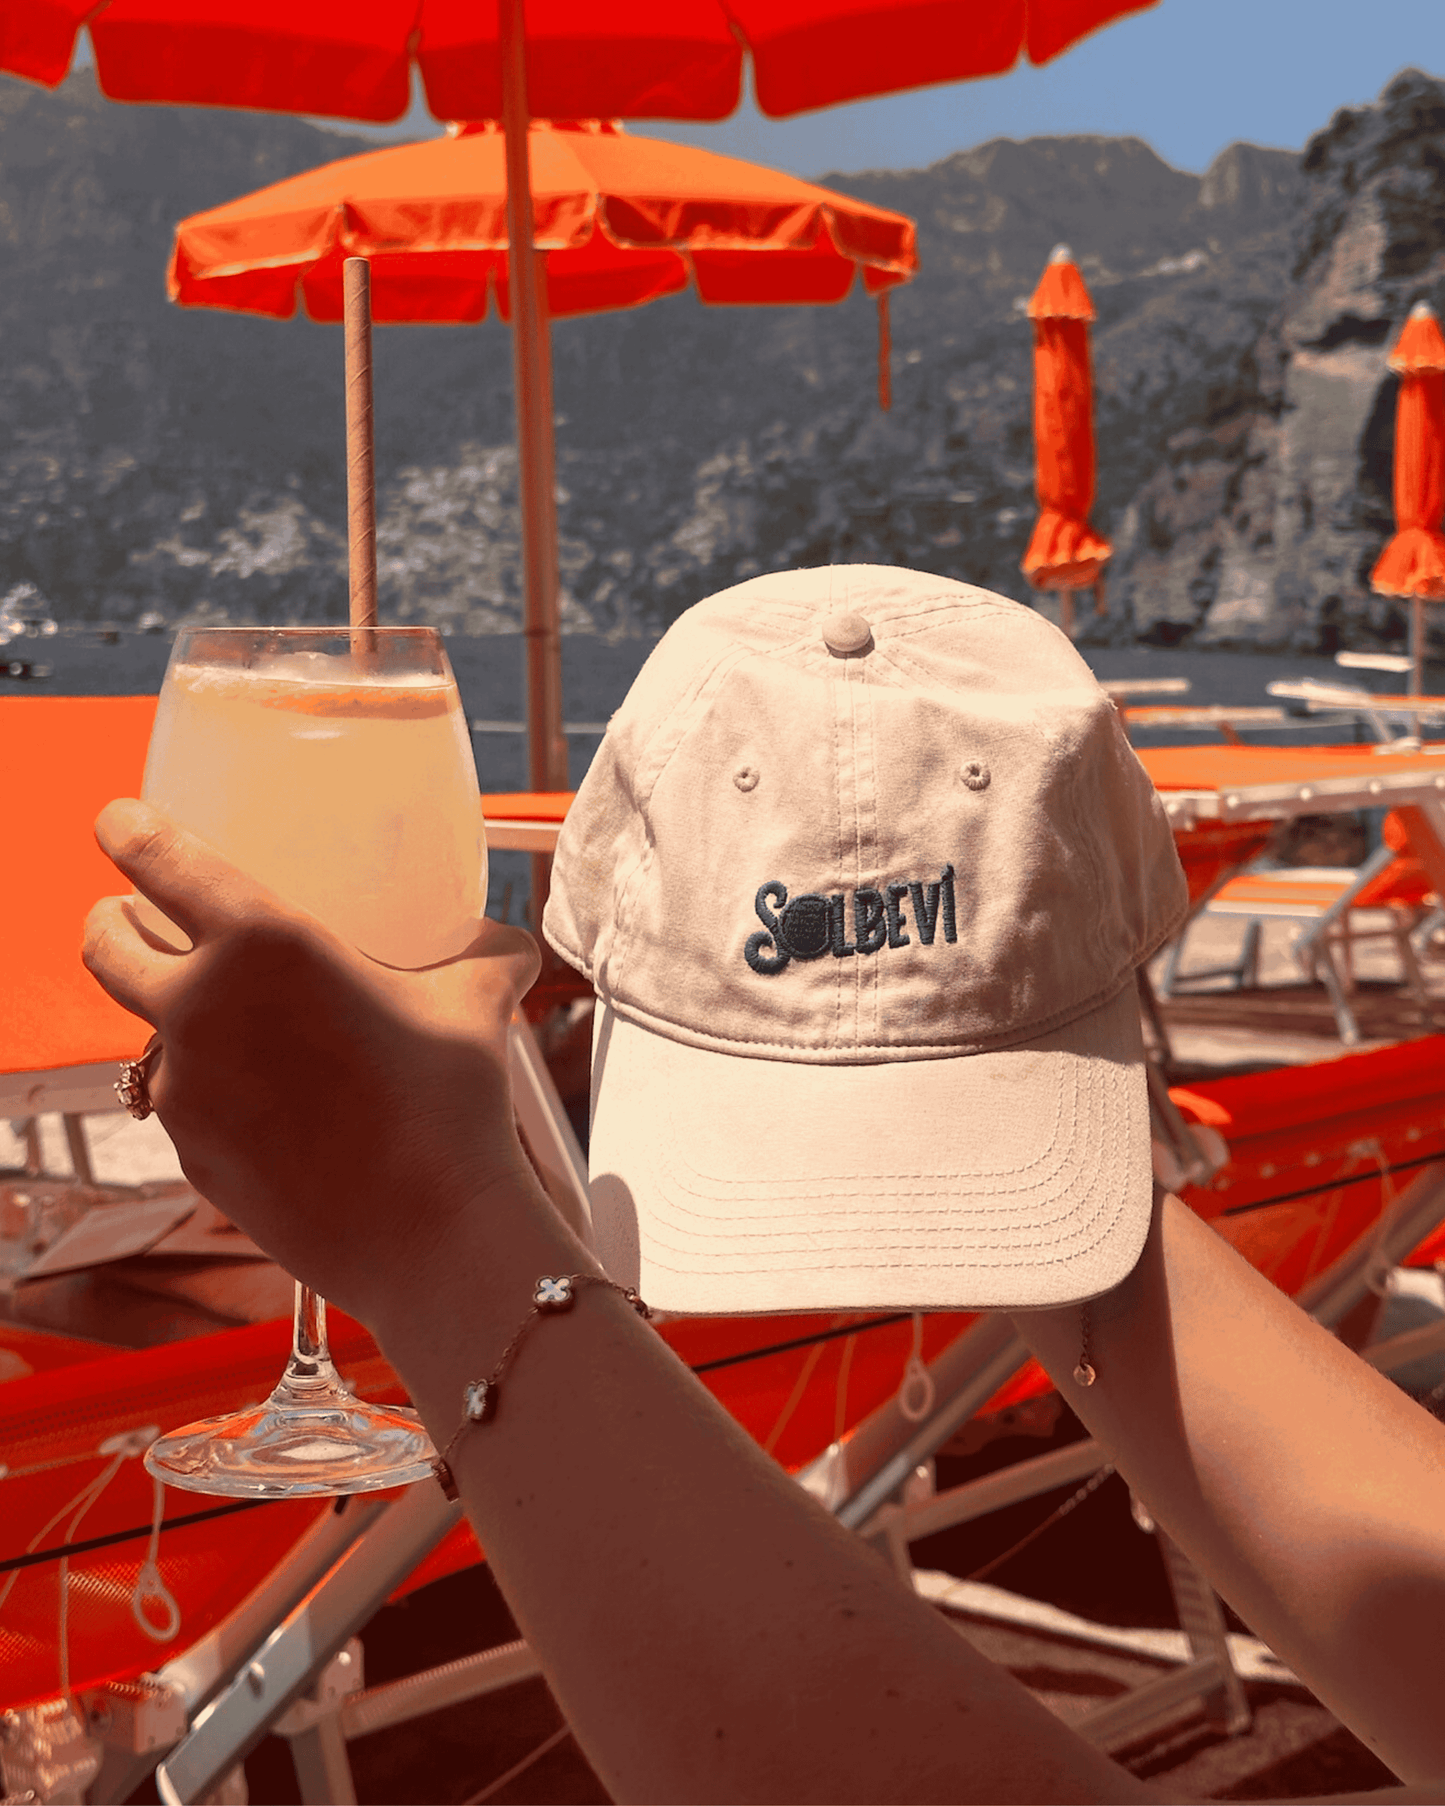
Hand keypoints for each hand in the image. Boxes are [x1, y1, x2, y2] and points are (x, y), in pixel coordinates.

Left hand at [82, 799, 540, 1324]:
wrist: (430, 1232)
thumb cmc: (451, 1105)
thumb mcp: (475, 1003)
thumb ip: (482, 955)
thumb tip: (504, 942)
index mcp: (262, 944)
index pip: (154, 860)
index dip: (125, 829)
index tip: (119, 820)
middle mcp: (202, 1008)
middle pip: (103, 943)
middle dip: (109, 919)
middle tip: (137, 914)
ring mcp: (185, 1089)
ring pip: (147, 1032)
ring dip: (176, 1017)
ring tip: (240, 1027)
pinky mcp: (190, 1154)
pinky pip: (186, 1102)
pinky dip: (214, 1090)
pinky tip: (275, 1105)